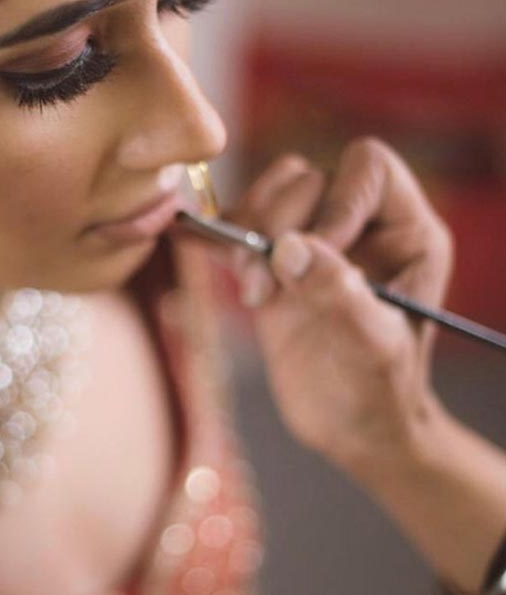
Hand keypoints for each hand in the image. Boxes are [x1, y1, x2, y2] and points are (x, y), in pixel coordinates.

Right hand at [225, 137, 453, 470]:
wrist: (352, 426)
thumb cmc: (380, 392)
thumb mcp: (372, 348)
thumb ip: (338, 294)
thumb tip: (288, 246)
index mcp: (403, 229)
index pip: (367, 168)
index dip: (336, 201)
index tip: (318, 255)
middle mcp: (356, 223)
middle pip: (305, 179)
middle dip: (277, 227)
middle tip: (265, 287)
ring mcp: (311, 240)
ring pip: (269, 194)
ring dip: (245, 232)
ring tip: (253, 291)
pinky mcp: (271, 262)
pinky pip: (237, 226)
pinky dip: (213, 235)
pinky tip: (192, 241)